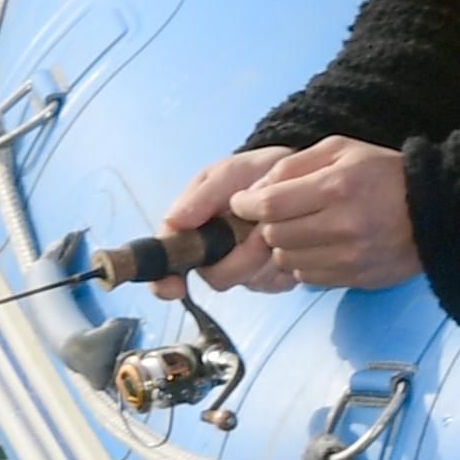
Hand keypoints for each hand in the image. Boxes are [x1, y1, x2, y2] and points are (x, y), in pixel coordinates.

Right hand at [157, 148, 300, 299]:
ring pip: (249, 280)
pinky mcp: (271, 279)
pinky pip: (276, 282)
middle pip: (217, 278)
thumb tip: (173, 222)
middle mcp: (213, 258)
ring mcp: (243, 272)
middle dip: (241, 257)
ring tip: (277, 222)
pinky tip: (289, 235)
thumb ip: (203, 196)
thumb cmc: (253, 173)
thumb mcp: (228, 173)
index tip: (176, 286)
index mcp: (190, 232)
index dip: (164, 283)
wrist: (294, 176)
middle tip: (260, 230)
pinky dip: (285, 259)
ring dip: (267, 253)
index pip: (166, 268)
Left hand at [227, 137, 420, 292]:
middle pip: (275, 235)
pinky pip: (308, 278)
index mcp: (336, 187)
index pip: (270, 205)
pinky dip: (304, 263)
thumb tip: (254, 191)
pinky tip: (319, 247)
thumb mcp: (341, 150)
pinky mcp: (355, 279)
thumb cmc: (384, 173)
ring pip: (287, 260)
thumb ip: (294, 166)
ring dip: (285, 246)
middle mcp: (342, 225)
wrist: (436, 211)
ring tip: (302, 229)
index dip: (247, 205)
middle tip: (278, 214)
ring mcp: (349, 257)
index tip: (245, 202)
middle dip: (267, 224)